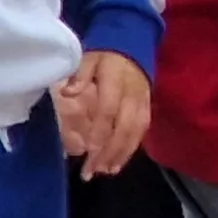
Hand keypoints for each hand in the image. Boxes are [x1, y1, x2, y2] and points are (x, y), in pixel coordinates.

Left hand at [53, 53, 147, 176]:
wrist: (133, 46)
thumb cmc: (104, 56)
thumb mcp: (88, 58)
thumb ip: (79, 74)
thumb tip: (69, 92)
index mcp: (117, 81)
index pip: (109, 111)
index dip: (101, 132)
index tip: (89, 151)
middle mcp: (133, 94)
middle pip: (124, 127)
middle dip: (110, 151)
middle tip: (94, 170)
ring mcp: (143, 102)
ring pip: (136, 132)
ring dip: (122, 154)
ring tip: (107, 171)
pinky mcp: (148, 108)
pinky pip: (142, 131)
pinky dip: (131, 148)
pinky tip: (119, 162)